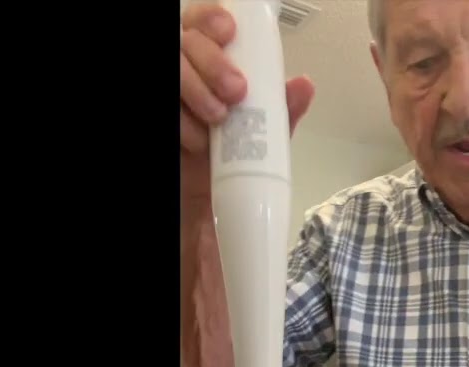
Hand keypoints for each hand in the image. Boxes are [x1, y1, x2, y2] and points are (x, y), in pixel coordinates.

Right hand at [180, 4, 314, 204]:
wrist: (205, 243)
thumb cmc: (230, 196)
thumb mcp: (262, 157)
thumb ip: (278, 120)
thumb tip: (302, 85)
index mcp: (211, 82)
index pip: (203, 30)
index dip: (211, 19)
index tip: (229, 32)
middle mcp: (186, 89)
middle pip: (182, 39)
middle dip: (210, 57)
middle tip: (236, 90)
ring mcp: (173, 108)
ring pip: (172, 65)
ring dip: (193, 85)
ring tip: (218, 119)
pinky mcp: (165, 129)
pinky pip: (165, 107)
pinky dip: (179, 118)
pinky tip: (194, 143)